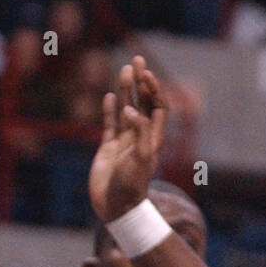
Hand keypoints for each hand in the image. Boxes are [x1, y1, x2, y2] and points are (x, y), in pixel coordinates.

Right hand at [88, 56, 167, 221]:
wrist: (116, 208)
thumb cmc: (132, 185)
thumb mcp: (141, 158)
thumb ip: (139, 133)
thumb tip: (131, 110)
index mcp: (153, 137)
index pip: (157, 106)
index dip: (153, 89)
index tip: (146, 73)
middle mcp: (140, 136)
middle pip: (143, 102)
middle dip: (141, 82)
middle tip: (137, 59)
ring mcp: (124, 142)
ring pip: (125, 110)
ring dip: (126, 90)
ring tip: (124, 70)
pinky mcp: (108, 149)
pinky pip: (109, 125)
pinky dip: (110, 110)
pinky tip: (110, 96)